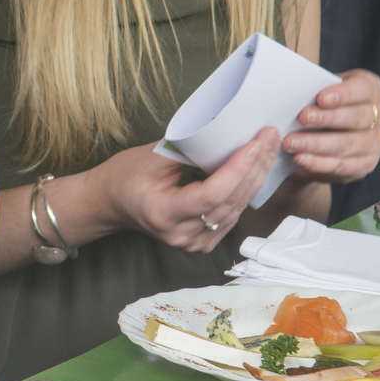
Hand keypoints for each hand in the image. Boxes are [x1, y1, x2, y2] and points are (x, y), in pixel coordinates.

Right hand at [94, 130, 279, 251]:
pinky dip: (244, 191)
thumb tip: (227, 138)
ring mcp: (193, 242)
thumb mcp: (151, 157)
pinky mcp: (202, 241)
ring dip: (254, 178)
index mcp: (163, 213)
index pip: (211, 194)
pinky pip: (231, 216)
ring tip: (266, 148)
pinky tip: (254, 170)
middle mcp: (181, 234)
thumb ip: (190, 152)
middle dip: (254, 167)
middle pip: (229, 202)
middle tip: (268, 138)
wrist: (110, 202)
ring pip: (236, 209)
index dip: (237, 169)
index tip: (255, 143)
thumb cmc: (124, 177)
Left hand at [285, 68, 379, 183]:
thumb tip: (290, 93)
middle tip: (302, 119)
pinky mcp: (366, 164)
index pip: (363, 89)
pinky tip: (301, 159)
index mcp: (370, 89)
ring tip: (291, 143)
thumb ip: (312, 92)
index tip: (321, 98)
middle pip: (356, 118)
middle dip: (326, 119)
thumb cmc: (319, 104)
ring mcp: (376, 142)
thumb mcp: (318, 92)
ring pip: (348, 144)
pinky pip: (343, 165)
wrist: (322, 136)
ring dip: (317, 144)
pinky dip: (320, 163)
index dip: (343, 94)